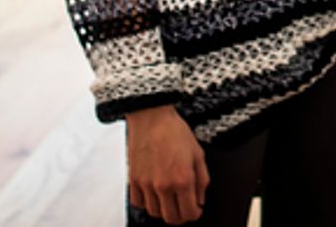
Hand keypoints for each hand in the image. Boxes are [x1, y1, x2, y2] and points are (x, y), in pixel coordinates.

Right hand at [125, 105, 208, 223]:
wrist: (152, 118)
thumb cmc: (175, 132)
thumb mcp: (198, 154)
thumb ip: (202, 181)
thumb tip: (200, 200)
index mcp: (183, 179)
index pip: (189, 213)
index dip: (195, 214)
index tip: (196, 209)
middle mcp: (163, 185)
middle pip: (171, 218)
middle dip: (181, 216)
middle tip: (184, 207)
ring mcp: (146, 185)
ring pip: (155, 213)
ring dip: (164, 209)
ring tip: (170, 198)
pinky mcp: (133, 180)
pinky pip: (139, 203)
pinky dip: (147, 202)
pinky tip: (154, 192)